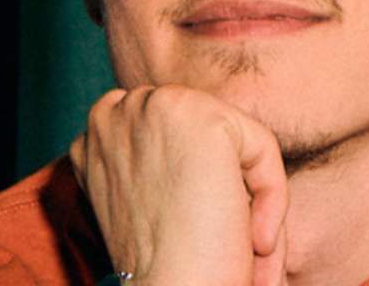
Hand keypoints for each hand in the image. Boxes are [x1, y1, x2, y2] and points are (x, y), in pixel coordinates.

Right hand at [69, 85, 288, 285]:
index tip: (208, 233)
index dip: (198, 182)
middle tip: (236, 241)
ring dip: (251, 195)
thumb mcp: (150, 197)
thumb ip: (162, 157)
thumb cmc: (166, 262)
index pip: (170, 133)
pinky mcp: (198, 114)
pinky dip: (272, 198)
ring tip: (250, 247)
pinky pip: (260, 149)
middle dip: (226, 184)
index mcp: (96, 133)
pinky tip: (254, 242)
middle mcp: (114, 110)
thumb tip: (206, 148)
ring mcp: (153, 106)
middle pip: (201, 131)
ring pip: (234, 140)